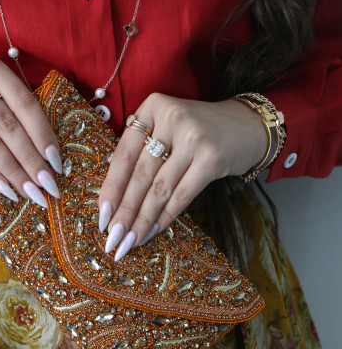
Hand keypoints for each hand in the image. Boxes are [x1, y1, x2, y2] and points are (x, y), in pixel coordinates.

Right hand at [0, 54, 61, 206]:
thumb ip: (8, 104)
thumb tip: (45, 149)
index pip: (25, 103)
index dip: (43, 134)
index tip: (57, 161)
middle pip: (9, 126)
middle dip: (32, 161)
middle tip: (48, 185)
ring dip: (13, 173)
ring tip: (30, 193)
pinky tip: (3, 189)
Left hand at [98, 93, 268, 259]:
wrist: (247, 126)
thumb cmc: (196, 132)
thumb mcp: (165, 128)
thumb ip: (140, 151)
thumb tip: (111, 200)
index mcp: (152, 107)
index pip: (124, 154)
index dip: (111, 188)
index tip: (101, 216)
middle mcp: (172, 118)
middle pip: (140, 174)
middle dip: (124, 210)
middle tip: (112, 237)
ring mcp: (194, 137)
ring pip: (159, 188)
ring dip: (142, 220)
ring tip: (129, 241)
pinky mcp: (213, 158)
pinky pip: (181, 195)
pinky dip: (165, 217)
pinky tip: (152, 232)